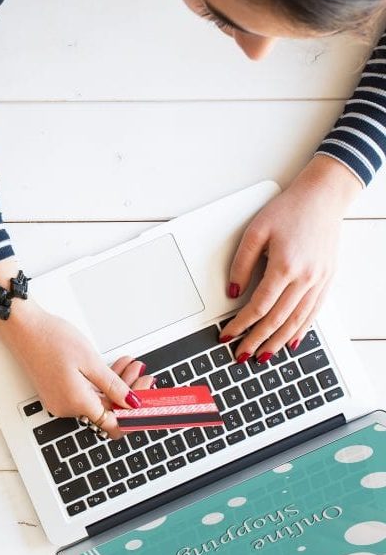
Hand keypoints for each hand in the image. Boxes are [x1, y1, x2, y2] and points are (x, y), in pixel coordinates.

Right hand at [0, 298, 152, 438]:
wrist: (22, 327)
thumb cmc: (50, 339)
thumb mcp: (90, 361)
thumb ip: (113, 386)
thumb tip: (132, 404)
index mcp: (77, 403)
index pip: (114, 422)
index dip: (135, 413)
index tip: (150, 400)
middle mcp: (66, 407)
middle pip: (107, 409)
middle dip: (129, 392)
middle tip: (143, 373)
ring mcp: (59, 399)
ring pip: (97, 399)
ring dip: (116, 384)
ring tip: (130, 365)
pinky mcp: (56, 390)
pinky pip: (84, 393)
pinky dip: (100, 382)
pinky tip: (112, 367)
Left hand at [221, 156, 361, 361]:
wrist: (323, 198)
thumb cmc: (289, 210)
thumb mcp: (255, 232)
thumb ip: (241, 263)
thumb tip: (233, 291)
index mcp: (284, 266)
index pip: (258, 306)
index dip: (240, 325)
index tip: (227, 335)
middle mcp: (305, 278)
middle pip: (277, 319)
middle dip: (257, 340)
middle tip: (241, 355)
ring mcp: (319, 281)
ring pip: (297, 321)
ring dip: (278, 342)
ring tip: (263, 356)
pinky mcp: (327, 280)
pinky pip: (314, 312)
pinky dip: (301, 330)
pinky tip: (292, 341)